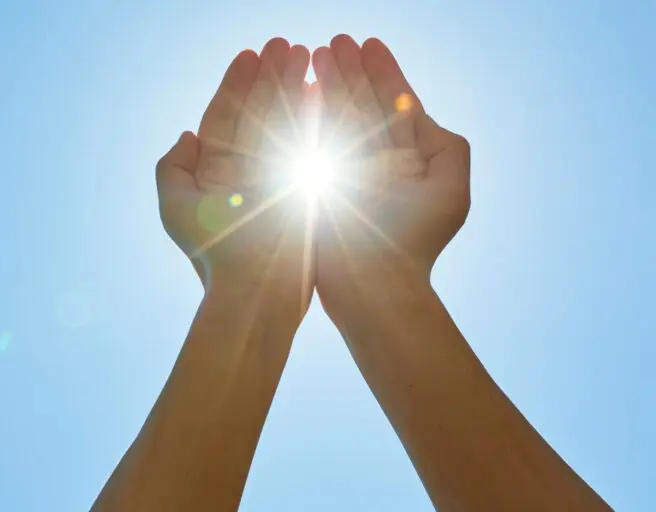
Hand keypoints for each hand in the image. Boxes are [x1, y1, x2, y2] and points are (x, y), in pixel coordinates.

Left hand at [156, 38, 314, 311]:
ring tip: (305, 54)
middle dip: (270, 77)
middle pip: (257, 112)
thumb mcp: (177, 209)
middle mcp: (246, 171)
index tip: (249, 54)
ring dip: (293, 87)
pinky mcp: (304, 188)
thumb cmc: (215, 253)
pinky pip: (308, 145)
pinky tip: (321, 90)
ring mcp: (276, 177)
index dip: (236, 84)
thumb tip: (186, 135)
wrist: (257, 290)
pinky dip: (313, 117)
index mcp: (216, 172)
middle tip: (286, 44)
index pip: (225, 116)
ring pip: (283, 122)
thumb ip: (173, 170)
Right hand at [310, 35, 470, 317]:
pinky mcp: (319, 183)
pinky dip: (310, 113)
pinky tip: (304, 88)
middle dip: (349, 70)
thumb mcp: (450, 190)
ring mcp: (346, 171)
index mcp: (408, 159)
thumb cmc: (412, 241)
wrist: (372, 283)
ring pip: (337, 116)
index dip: (382, 71)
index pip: (395, 103)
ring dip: (328, 82)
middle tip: (334, 41)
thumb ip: (448, 148)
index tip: (369, 43)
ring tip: (316, 52)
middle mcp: (376, 161)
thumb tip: (420, 115)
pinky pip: (315, 140)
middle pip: (362, 104)